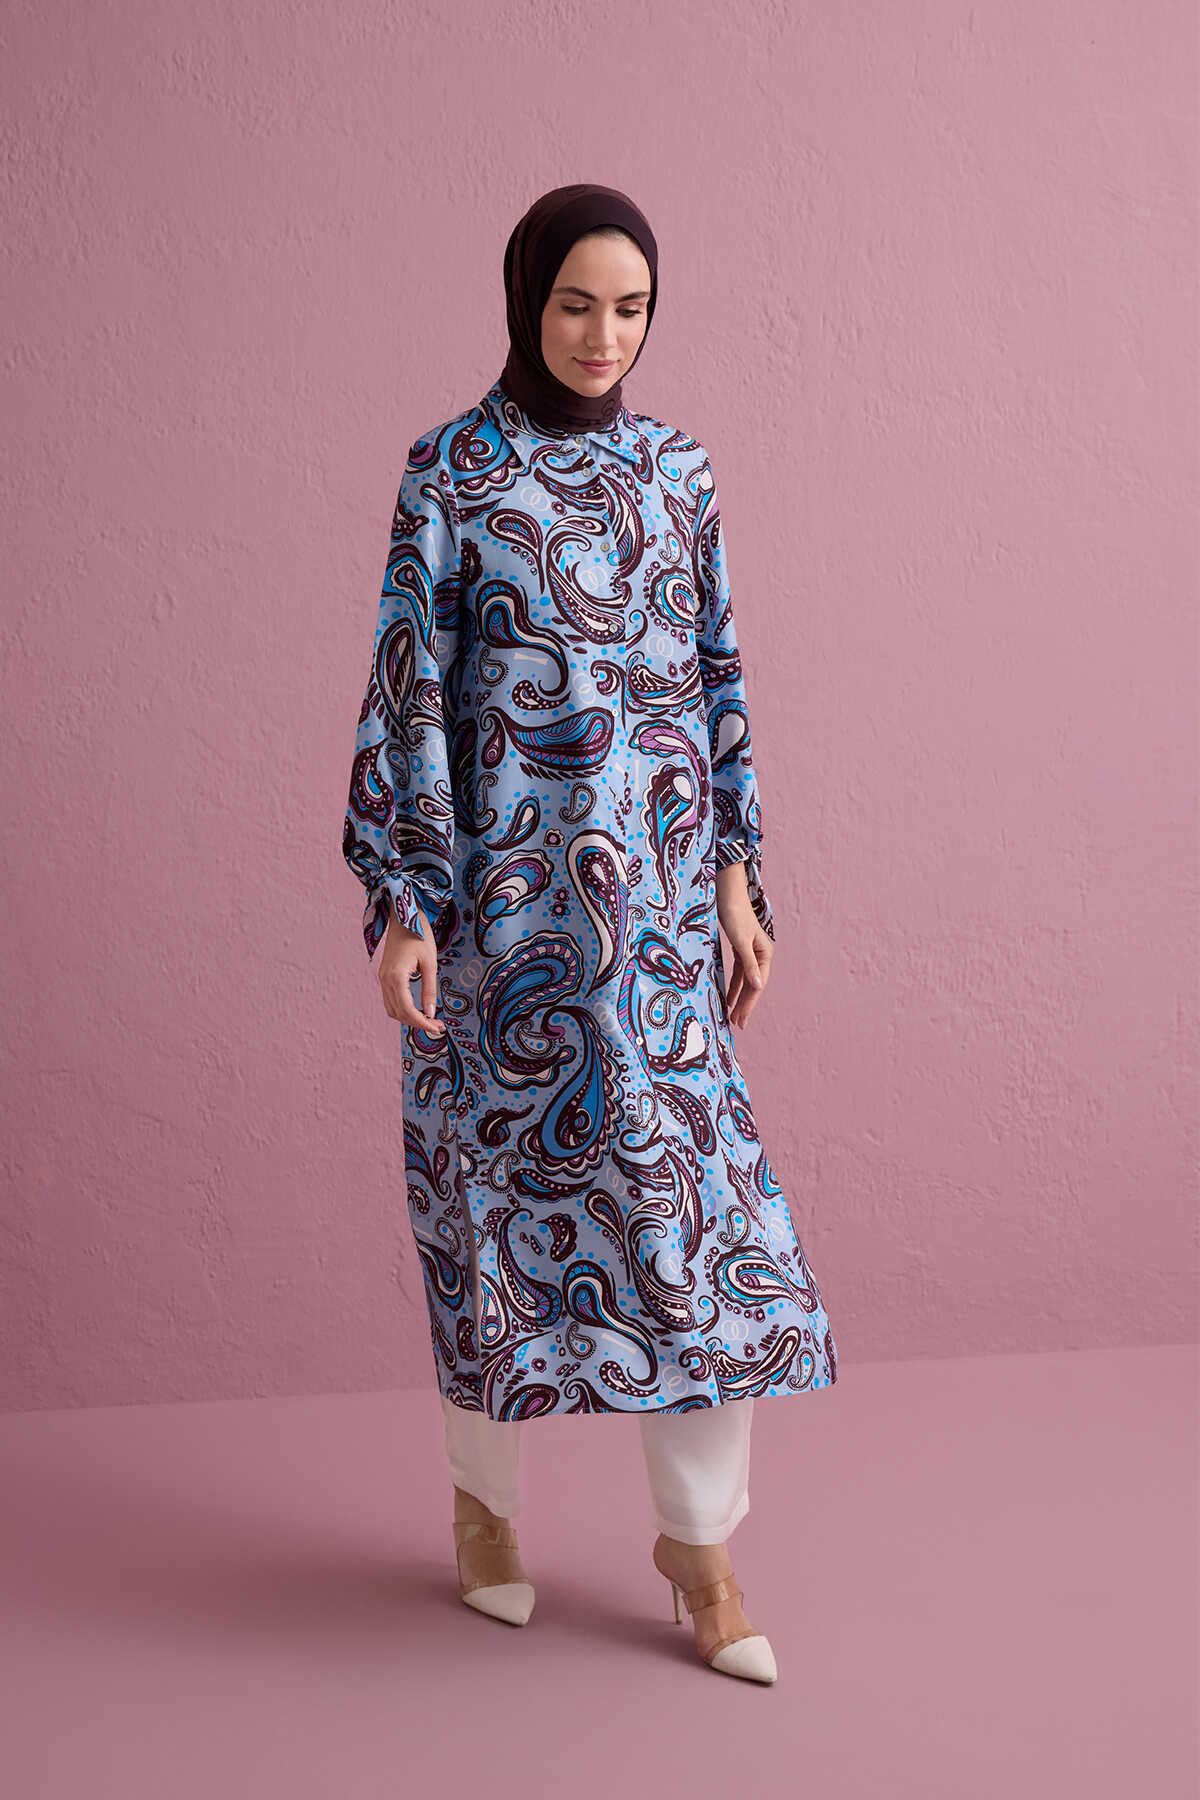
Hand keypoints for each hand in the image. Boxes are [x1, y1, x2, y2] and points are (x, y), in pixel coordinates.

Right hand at [378, 910, 445, 1034]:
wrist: (404, 916)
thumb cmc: (419, 935)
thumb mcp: (430, 963)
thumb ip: (429, 989)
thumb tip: (430, 1013)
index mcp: (396, 977)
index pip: (407, 1010)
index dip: (422, 1023)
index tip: (437, 1028)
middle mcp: (385, 979)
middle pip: (398, 1013)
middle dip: (417, 1023)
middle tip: (438, 1027)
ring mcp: (382, 978)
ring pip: (392, 1009)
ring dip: (409, 1018)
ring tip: (429, 1020)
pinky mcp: (384, 975)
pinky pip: (390, 1000)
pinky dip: (402, 1009)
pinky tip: (417, 1010)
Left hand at [716, 861, 771, 1030]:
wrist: (727, 893)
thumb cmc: (734, 914)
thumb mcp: (740, 941)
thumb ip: (748, 964)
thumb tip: (757, 986)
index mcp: (765, 953)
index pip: (757, 984)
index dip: (749, 1003)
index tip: (740, 1020)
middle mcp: (760, 955)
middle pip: (753, 985)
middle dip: (744, 1005)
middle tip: (736, 1024)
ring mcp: (750, 952)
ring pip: (745, 980)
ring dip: (739, 997)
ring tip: (733, 1016)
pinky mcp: (740, 949)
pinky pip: (738, 972)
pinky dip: (733, 985)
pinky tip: (728, 996)